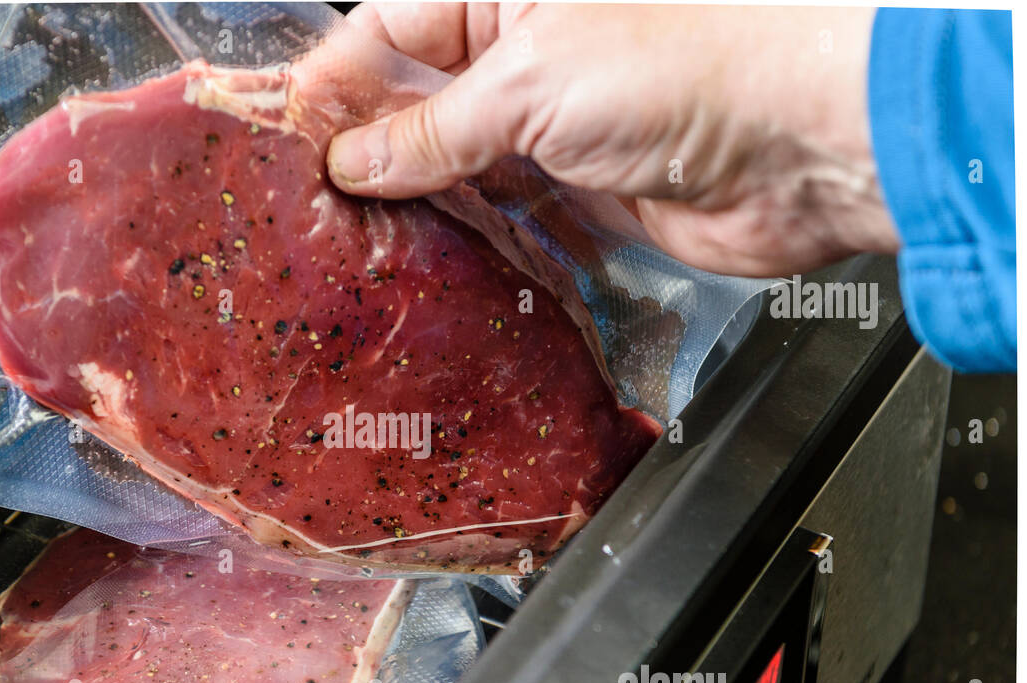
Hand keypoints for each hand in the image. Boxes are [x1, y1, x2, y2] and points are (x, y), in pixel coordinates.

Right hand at [325, 3, 899, 276]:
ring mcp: (546, 124)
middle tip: (300, 202)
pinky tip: (411, 256)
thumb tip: (354, 159)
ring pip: (448, 159)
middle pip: (411, 96)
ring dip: (403, 198)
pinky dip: (456, 233)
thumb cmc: (682, 69)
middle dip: (359, 145)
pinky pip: (496, 210)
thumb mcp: (531, 82)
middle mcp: (520, 52)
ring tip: (341, 238)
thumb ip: (433, 128)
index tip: (281, 139)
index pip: (386, 29)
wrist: (799, 147)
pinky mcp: (573, 190)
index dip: (330, 82)